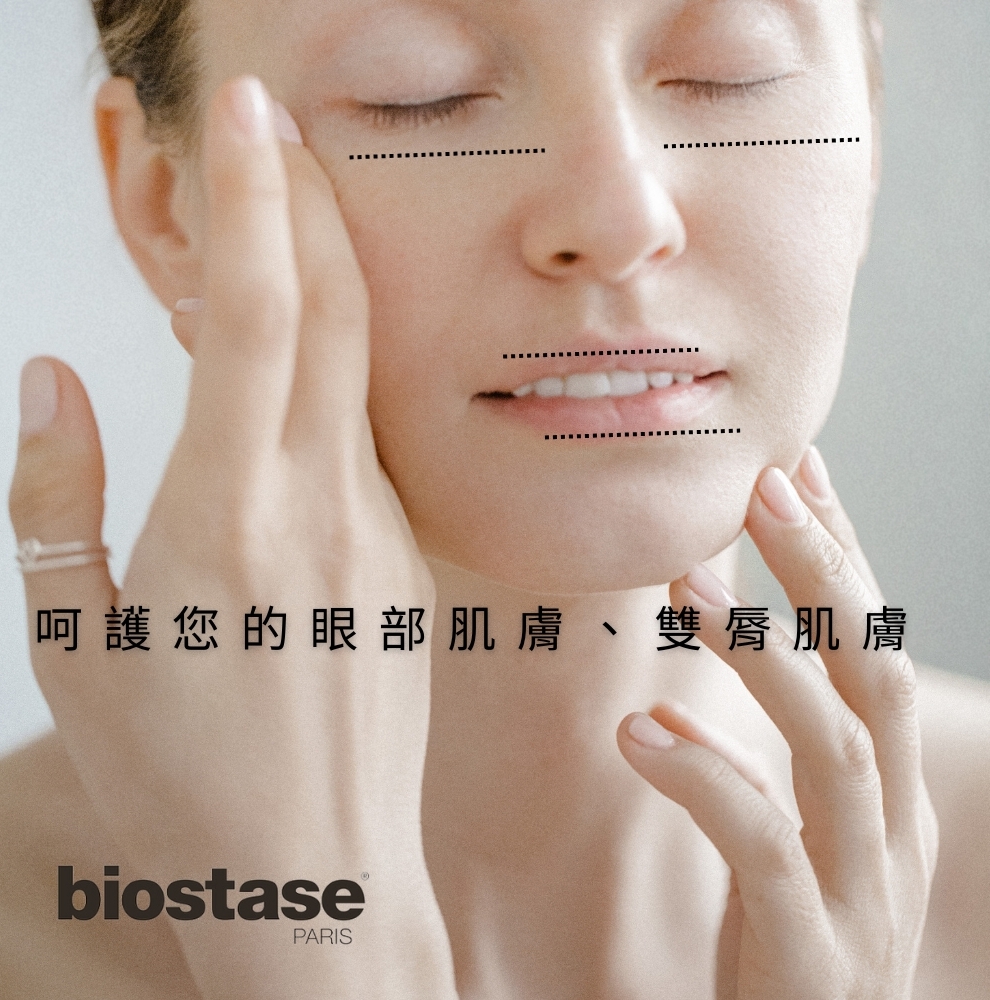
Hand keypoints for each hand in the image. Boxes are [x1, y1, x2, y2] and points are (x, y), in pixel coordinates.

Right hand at [9, 76, 455, 999]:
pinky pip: (372, 438)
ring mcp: (381, 530)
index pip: (254, 313)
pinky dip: (338, 374)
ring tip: (289, 210)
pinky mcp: (407, 559)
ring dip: (329, 276)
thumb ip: (59, 495)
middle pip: (334, 311)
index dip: (253, 196)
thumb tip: (55, 375)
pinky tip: (307, 361)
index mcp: (227, 515)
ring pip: (363, 369)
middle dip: (310, 198)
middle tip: (280, 122)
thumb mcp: (77, 648)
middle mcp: (323, 505)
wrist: (314, 875)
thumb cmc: (184, 781)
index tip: (246, 112)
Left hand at [617, 449, 938, 998]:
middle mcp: (895, 832)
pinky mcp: (814, 955)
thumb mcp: (777, 838)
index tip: (800, 471)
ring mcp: (865, 895)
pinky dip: (707, 776)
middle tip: (764, 487)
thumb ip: (745, 758)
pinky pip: (764, 847)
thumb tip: (674, 685)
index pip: (874, 647)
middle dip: (827, 575)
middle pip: (877, 675)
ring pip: (836, 748)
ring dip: (764, 653)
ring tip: (686, 583)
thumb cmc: (784, 947)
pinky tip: (641, 729)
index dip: (844, 555)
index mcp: (888, 794)